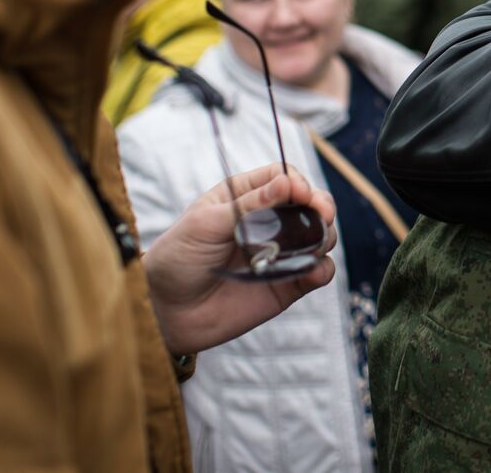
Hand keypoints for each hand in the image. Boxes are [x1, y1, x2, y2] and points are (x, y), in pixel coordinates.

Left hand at [143, 163, 337, 354]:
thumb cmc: (177, 259)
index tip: (300, 193)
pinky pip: (318, 271)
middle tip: (322, 215)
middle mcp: (268, 221)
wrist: (166, 313)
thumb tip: (287, 183)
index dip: (297, 182)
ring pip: (321, 235)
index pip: (283, 177)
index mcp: (245, 197)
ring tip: (313, 246)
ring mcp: (280, 252)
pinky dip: (322, 269)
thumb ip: (249, 205)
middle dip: (321, 206)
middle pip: (310, 203)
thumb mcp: (205, 224)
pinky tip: (312, 271)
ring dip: (324, 236)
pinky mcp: (287, 283)